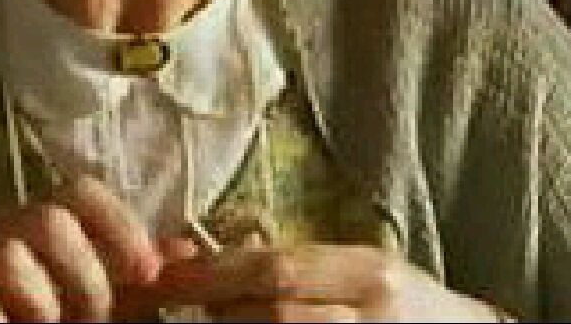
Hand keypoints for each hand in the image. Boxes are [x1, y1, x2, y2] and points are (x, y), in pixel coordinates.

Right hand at [0, 174, 161, 321]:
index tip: (148, 272)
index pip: (80, 192)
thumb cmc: (20, 320)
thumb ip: (129, 278)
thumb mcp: (83, 299)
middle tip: (88, 320)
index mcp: (30, 222)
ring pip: (11, 255)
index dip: (120, 225)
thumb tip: (188, 253)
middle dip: (85, 276)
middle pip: (50, 219)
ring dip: (41, 306)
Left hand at [150, 242, 504, 321]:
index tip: (166, 273)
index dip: (215, 271)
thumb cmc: (404, 304)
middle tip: (167, 299)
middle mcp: (371, 314)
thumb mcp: (359, 270)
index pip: (279, 268)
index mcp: (370, 272)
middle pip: (275, 313)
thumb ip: (296, 264)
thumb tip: (210, 253)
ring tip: (199, 321)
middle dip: (214, 307)